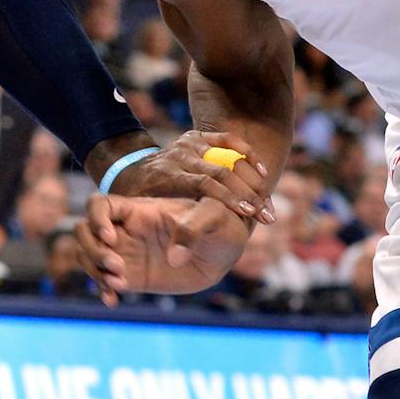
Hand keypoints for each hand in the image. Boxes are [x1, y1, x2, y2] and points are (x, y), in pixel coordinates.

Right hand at [75, 193, 253, 302]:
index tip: (111, 237)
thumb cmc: (222, 223)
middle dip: (92, 250)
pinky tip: (115, 301)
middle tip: (117, 265)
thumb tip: (173, 258)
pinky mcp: (133, 277)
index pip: (99, 204)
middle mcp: (127, 230)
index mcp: (140, 209)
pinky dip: (103, 292)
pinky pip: (105, 283)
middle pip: (84, 232)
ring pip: (88, 257)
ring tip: (121, 284)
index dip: (95, 218)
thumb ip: (194, 228)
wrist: (225, 250)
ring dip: (95, 272)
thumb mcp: (215, 215)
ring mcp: (127, 254)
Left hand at [105, 130, 277, 225]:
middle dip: (248, 195)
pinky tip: (263, 173)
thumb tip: (175, 261)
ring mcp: (190, 144)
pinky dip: (248, 155)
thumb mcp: (144, 216)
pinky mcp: (198, 136)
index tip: (249, 215)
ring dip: (253, 181)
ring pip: (229, 158)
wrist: (131, 171)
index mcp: (166, 176)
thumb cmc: (142, 203)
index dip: (229, 198)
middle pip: (221, 172)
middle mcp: (179, 156)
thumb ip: (161, 229)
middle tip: (268, 217)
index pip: (204, 184)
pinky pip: (229, 140)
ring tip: (268, 203)